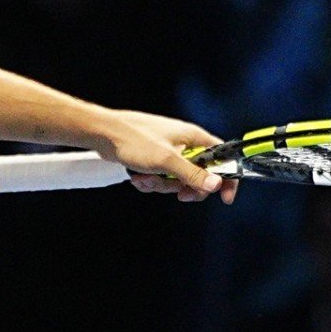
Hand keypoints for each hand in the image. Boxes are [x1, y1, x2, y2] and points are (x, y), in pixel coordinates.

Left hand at [97, 109, 237, 204]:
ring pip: (177, 179)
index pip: (223, 159)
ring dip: (161, 185)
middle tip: (177, 193)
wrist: (103, 134)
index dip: (227, 178)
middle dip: (184, 187)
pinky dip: (150, 181)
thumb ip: (192, 173)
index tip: (224, 197)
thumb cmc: (134, 138)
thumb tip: (215, 184)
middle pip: (199, 175)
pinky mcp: (154, 159)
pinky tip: (137, 177)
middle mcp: (184, 144)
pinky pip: (161, 178)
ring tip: (146, 178)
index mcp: (194, 138)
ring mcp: (168, 152)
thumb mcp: (167, 160)